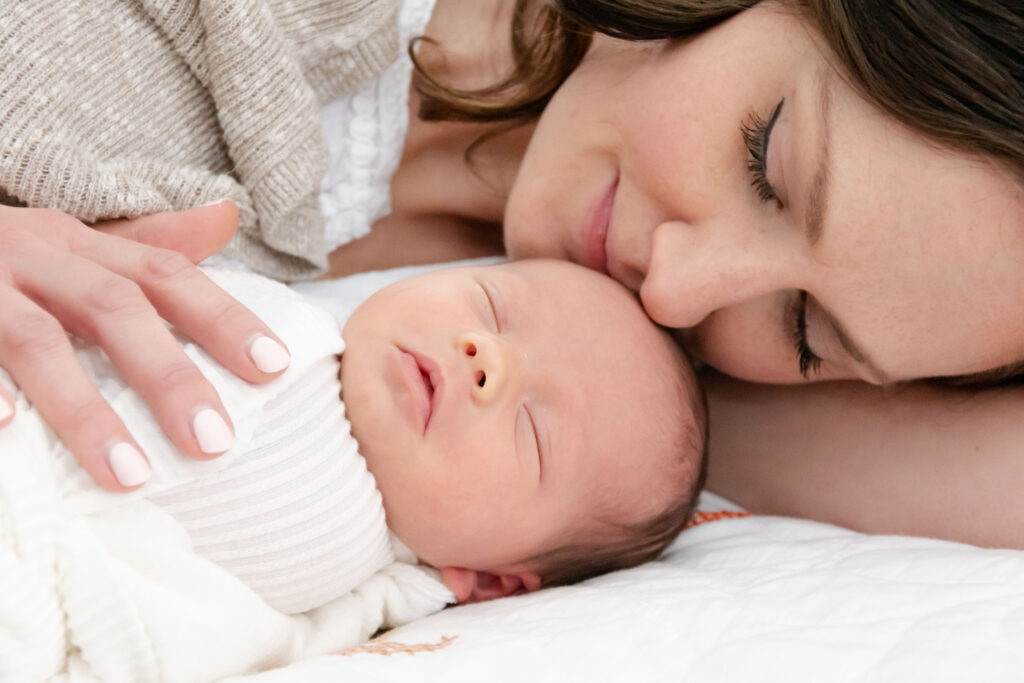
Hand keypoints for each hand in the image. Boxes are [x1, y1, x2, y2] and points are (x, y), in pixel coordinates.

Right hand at [0, 201, 290, 490]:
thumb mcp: (70, 239)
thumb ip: (144, 240)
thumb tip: (226, 217)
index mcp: (77, 243)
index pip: (165, 274)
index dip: (222, 316)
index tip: (275, 367)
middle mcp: (31, 253)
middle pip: (113, 309)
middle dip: (168, 376)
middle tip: (215, 443)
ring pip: (35, 342)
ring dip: (85, 410)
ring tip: (131, 476)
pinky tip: (6, 434)